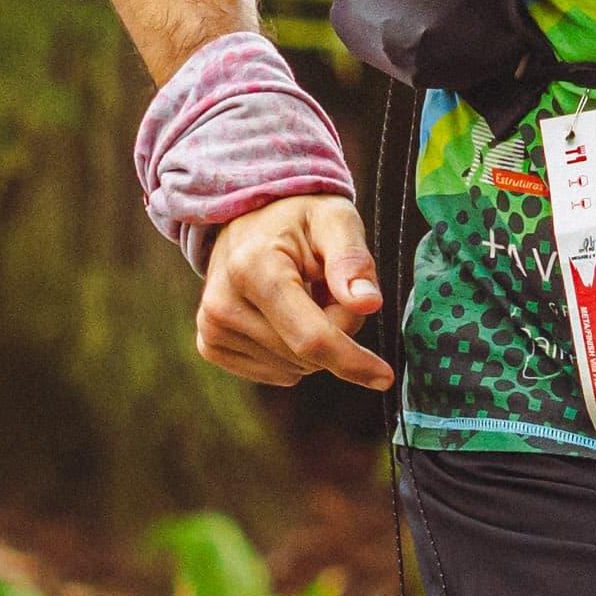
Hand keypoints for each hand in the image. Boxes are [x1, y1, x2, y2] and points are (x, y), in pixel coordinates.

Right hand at [195, 192, 393, 388]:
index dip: (351, 360)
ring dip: (314, 341)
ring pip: (294, 368)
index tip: (385, 377)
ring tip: (305, 296)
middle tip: (331, 288)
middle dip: (337, 331)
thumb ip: (352, 258)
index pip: (310, 336)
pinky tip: (284, 316)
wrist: (249, 219)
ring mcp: (212, 328)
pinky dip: (292, 353)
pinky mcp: (210, 345)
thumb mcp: (335, 220)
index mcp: (254, 268)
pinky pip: (276, 374)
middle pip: (307, 355)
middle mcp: (223, 303)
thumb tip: (368, 304)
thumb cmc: (299, 218)